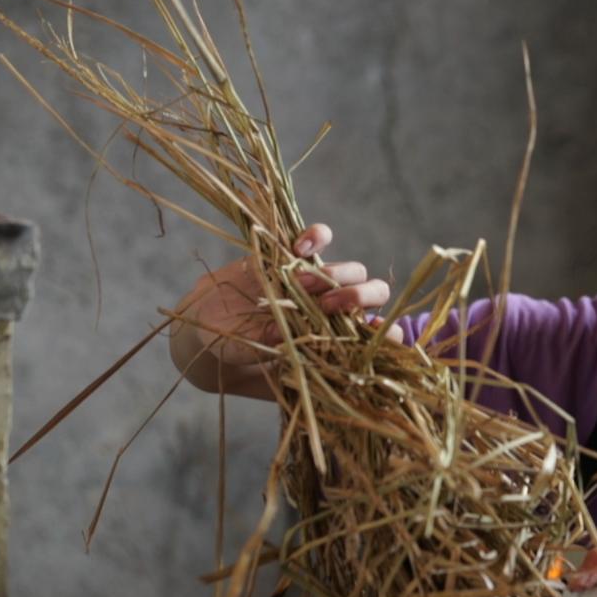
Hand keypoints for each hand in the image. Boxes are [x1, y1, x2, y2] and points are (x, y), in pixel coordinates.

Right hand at [171, 223, 400, 390]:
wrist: (209, 324)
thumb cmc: (241, 351)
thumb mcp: (257, 360)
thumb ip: (276, 354)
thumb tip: (282, 340)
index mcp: (338, 340)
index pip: (381, 336)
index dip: (387, 335)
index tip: (374, 333)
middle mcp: (336, 309)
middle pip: (373, 293)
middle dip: (359, 296)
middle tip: (329, 306)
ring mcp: (318, 280)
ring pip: (351, 269)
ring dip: (332, 274)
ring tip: (300, 283)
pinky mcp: (296, 255)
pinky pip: (320, 237)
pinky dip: (316, 236)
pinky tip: (301, 246)